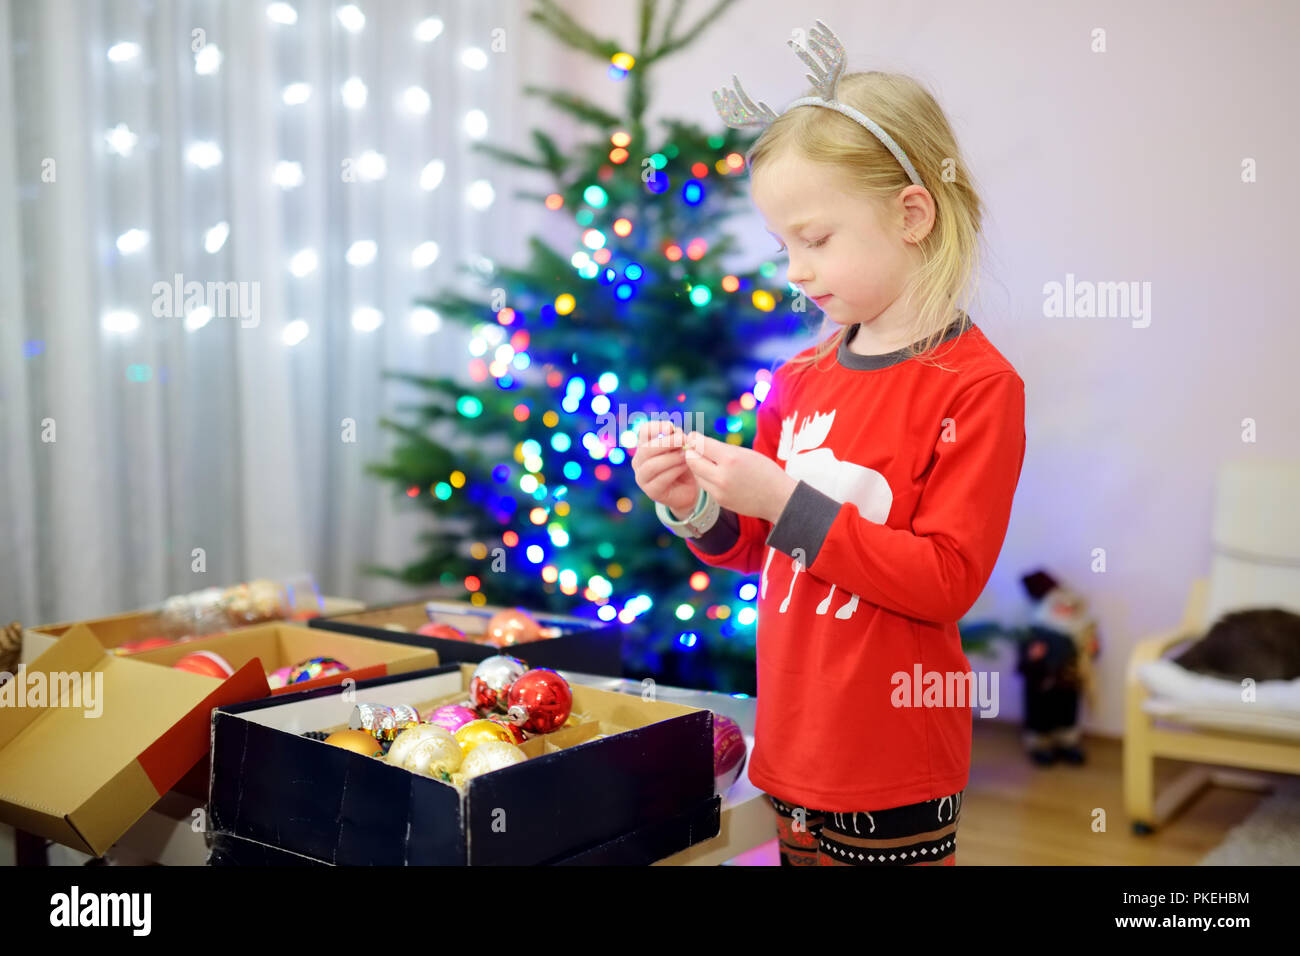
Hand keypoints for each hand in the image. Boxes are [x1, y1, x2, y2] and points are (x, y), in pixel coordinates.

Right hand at [631, 419, 700, 517]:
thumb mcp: (681, 448)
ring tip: (686, 456)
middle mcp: (639, 461)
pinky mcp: (651, 491)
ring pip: (652, 465)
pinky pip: (661, 479)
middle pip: (646, 448)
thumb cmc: (682, 464)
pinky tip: (686, 466)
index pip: (644, 431)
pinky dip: (675, 471)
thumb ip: (677, 438)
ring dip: (671, 458)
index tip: (671, 428)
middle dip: (666, 443)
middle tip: (683, 440)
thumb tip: (675, 431)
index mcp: (644, 445)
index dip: (657, 427)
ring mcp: (642, 477)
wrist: (688, 489)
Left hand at [682, 431, 797, 523]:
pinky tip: (717, 474)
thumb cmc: (766, 471)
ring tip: (708, 461)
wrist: (779, 499)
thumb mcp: (746, 453)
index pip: (701, 445)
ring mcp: (719, 491)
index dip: (694, 439)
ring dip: (698, 466)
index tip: (693, 436)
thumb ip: (723, 449)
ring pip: (696, 474)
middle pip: (692, 460)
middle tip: (694, 447)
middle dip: (691, 452)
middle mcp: (722, 476)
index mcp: (731, 459)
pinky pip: (705, 486)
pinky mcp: (719, 501)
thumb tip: (701, 443)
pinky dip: (707, 478)